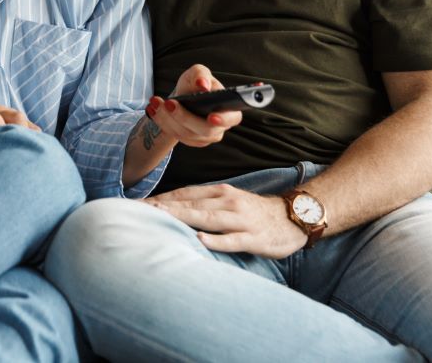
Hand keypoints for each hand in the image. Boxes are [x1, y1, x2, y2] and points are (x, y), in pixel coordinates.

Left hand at [144, 183, 307, 257]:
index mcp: (219, 192)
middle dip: (163, 206)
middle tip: (138, 210)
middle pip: (190, 204)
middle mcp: (227, 202)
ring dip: (183, 216)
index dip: (161, 198)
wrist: (294, 217)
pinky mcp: (254, 237)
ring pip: (208, 218)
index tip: (137, 204)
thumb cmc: (254, 213)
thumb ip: (204, 204)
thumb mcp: (228, 202)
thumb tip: (173, 208)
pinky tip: (201, 240)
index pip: (184, 194)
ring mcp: (241, 219)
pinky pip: (233, 239)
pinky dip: (217, 240)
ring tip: (161, 216)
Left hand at [145, 64, 241, 148]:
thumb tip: (202, 85)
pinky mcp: (190, 140)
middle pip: (205, 129)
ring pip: (186, 133)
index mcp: (229, 110)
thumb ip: (201, 75)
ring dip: (167, 118)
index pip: (232, 118)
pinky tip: (153, 109)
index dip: (223, 119)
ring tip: (156, 102)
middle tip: (169, 103)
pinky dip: (162, 122)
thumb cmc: (195, 84)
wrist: (183, 96)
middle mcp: (219, 127)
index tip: (211, 117)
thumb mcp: (198, 72)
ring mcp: (205, 137)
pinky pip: (175, 135)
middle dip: (184, 117)